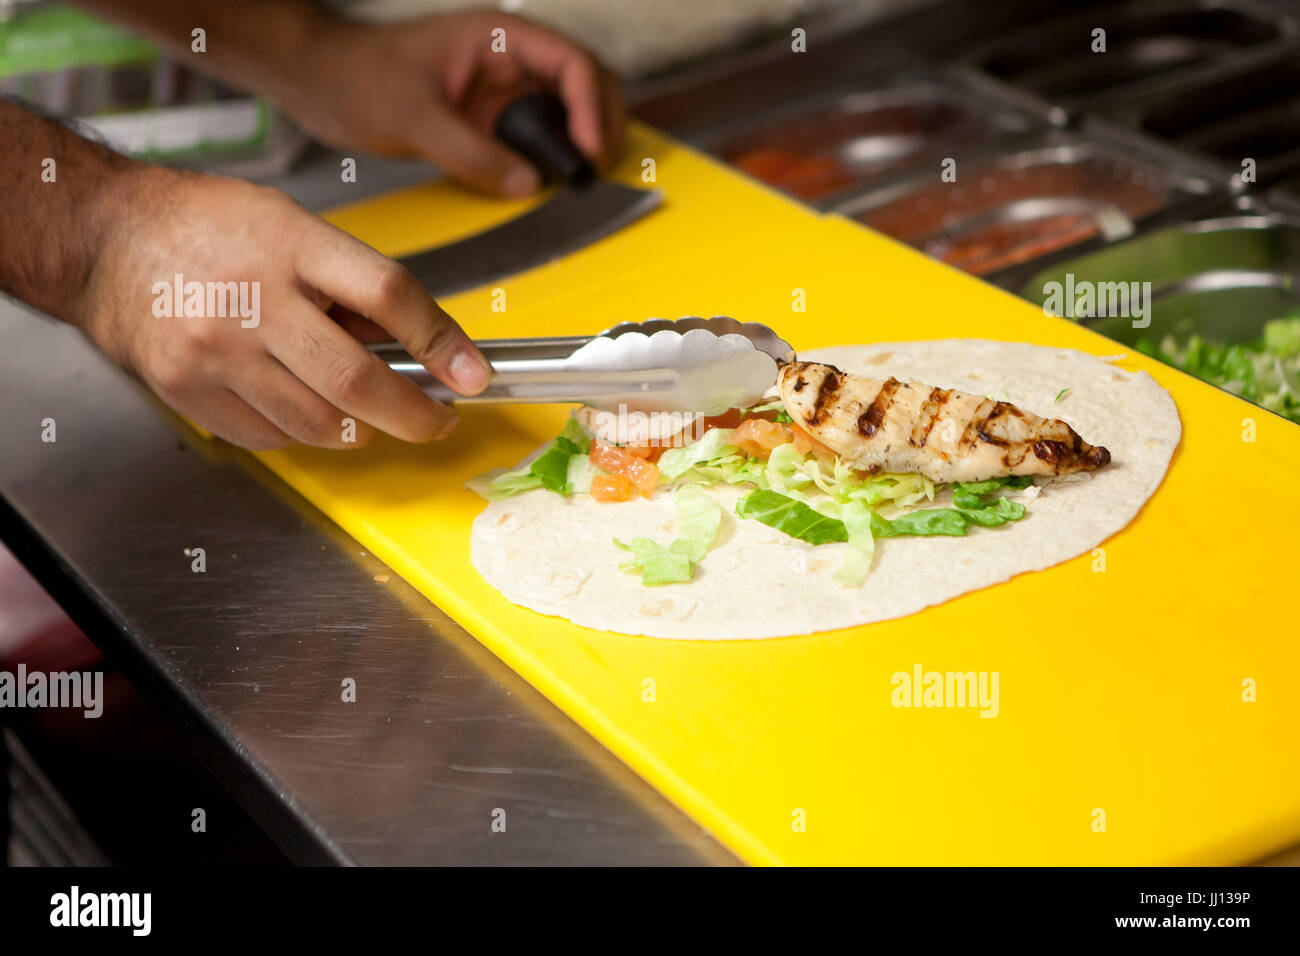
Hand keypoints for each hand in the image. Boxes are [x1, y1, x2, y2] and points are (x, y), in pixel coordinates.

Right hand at [75, 166, 489, 449]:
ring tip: (368, 412)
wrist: (102, 238)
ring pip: (318, 424)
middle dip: (414, 415)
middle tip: (436, 422)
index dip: (441, 341)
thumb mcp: (289, 223)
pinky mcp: (188, 390)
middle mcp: (252, 300)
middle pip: (356, 380)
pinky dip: (302, 433)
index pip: (387, 294)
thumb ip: (348, 281)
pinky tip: (300, 405)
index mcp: (290, 245)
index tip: (473, 374)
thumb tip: (413, 344)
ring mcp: (216, 351)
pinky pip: (271, 437)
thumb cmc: (203, 225)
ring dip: (361, 429)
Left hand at [270, 10, 623, 195]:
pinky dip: (551, 161)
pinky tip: (550, 185)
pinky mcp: (489, 120)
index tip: (588, 152)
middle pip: (584, 85)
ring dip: (581, 144)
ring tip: (581, 181)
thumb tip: (526, 184)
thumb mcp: (413, 118)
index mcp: (498, 38)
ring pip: (566, 113)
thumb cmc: (355, 76)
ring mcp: (502, 91)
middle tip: (596, 171)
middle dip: (601, 125)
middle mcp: (509, 61)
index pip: (571, 64)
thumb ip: (471, 152)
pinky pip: (535, 139)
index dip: (591, 108)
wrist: (316, 83)